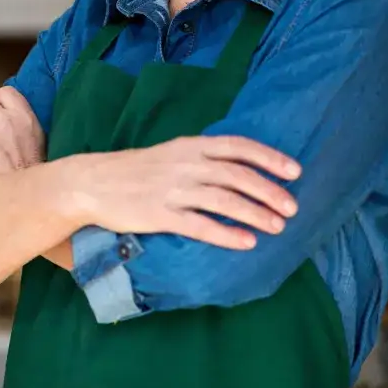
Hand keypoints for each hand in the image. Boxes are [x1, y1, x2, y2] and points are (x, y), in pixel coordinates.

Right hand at [70, 136, 301, 249]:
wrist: (92, 182)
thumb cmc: (136, 169)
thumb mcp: (171, 152)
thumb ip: (202, 156)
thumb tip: (241, 167)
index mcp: (189, 145)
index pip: (237, 146)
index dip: (268, 157)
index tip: (294, 171)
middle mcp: (185, 164)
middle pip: (236, 175)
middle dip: (269, 190)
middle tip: (293, 207)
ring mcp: (172, 190)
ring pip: (223, 200)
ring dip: (254, 213)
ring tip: (278, 226)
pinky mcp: (160, 215)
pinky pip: (199, 225)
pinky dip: (226, 234)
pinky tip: (246, 242)